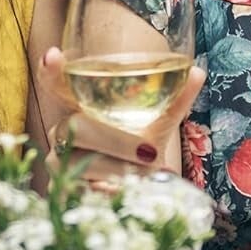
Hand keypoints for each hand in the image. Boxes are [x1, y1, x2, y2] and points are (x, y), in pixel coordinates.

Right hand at [39, 46, 205, 188]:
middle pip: (77, 127)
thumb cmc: (135, 154)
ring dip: (119, 171)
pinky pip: (82, 192)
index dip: (51, 72)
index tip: (53, 54)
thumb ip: (174, 102)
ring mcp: (57, 163)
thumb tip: (199, 73)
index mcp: (79, 110)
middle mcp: (62, 133)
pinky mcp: (60, 193)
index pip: (56, 86)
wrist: (128, 193)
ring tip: (148, 178)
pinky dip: (109, 194)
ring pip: (81, 163)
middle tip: (150, 152)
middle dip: (116, 140)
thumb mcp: (155, 127)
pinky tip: (124, 195)